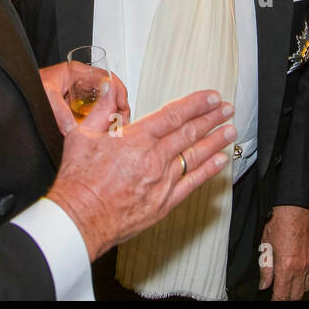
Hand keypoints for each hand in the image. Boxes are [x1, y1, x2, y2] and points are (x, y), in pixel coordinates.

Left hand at [39, 62, 129, 135]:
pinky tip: (103, 131)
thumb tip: (70, 129)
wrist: (20, 86)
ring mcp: (79, 92)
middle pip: (110, 90)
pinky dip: (102, 119)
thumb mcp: (46, 95)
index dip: (118, 91)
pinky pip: (94, 110)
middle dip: (120, 105)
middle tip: (123, 122)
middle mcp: (81, 80)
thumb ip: (59, 111)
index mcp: (77, 72)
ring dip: (113, 114)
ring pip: (105, 101)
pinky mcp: (76, 103)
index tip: (121, 106)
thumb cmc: (30, 83)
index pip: (107, 77)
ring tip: (116, 129)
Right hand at [47, 87, 235, 260]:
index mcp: (136, 139)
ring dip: (215, 141)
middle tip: (226, 110)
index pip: (174, 115)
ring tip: (230, 131)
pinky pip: (193, 183)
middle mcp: (153, 158)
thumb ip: (101, 110)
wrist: (80, 218)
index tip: (212, 97)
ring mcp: (162, 181)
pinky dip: (209, 170)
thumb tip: (108, 90)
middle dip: (212, 119)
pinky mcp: (164, 202)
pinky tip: (220, 161)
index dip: (196, 104)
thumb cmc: (79, 181)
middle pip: (190, 133)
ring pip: (195, 156)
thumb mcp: (81, 136)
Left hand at [259, 205, 308, 299]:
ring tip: (289, 284)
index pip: (283, 295)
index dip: (276, 300)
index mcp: (287, 266)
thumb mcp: (266, 245)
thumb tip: (264, 284)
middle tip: (279, 293)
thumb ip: (265, 268)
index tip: (273, 300)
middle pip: (296, 295)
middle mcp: (302, 267)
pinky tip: (300, 273)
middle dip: (287, 297)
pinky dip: (308, 278)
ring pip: (308, 287)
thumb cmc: (280, 221)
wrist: (297, 206)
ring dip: (298, 289)